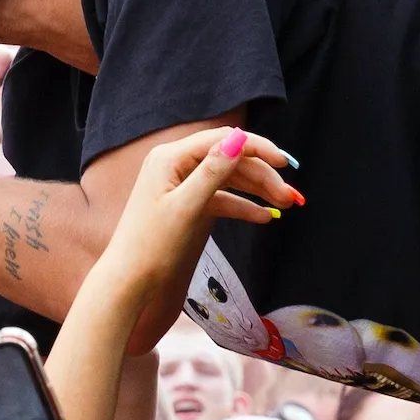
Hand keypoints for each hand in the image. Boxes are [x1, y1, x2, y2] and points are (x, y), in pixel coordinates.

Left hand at [95, 127, 294, 306]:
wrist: (129, 281)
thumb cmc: (151, 246)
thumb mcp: (186, 207)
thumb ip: (213, 172)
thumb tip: (238, 138)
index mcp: (170, 157)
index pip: (222, 139)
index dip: (257, 147)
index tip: (284, 163)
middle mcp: (175, 164)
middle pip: (229, 159)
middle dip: (262, 176)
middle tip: (290, 197)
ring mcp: (180, 184)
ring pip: (228, 179)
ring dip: (257, 191)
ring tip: (286, 205)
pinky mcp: (185, 203)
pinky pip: (219, 198)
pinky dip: (241, 206)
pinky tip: (264, 217)